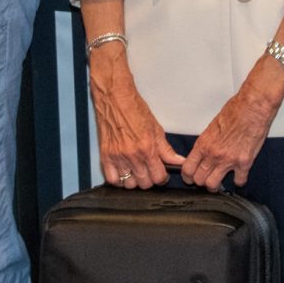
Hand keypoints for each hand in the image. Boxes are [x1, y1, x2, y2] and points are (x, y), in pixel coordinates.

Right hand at [89, 54, 183, 188]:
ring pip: (129, 184)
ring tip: (137, 171)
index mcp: (147, 148)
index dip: (162, 178)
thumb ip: (166, 149)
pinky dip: (119, 179)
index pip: (158, 176)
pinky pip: (112, 179)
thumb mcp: (156, 128)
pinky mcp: (105, 156)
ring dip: (134, 180)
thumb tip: (178, 161)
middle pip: (145, 183)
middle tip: (150, 171)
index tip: (161, 174)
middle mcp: (132, 155)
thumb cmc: (135, 109)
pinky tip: (124, 172)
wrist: (115, 98)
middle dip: (150, 179)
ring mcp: (118, 157)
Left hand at [183, 80, 282, 191]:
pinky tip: (239, 177)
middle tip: (204, 179)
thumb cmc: (235, 110)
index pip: (188, 168)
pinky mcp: (244, 162)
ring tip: (219, 181)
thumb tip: (204, 151)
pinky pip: (239, 181)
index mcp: (204, 144)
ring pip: (214, 184)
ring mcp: (229, 160)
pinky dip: (239, 181)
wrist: (253, 107)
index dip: (187, 176)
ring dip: (215, 185)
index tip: (190, 178)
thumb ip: (207, 141)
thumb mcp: (212, 125)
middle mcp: (214, 154)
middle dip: (200, 181)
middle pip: (199, 179)